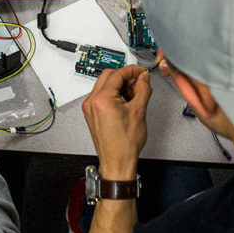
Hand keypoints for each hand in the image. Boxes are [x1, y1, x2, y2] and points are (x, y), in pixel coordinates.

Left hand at [81, 65, 150, 179]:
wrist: (117, 162)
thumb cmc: (124, 144)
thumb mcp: (139, 112)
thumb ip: (143, 89)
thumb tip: (144, 78)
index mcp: (101, 99)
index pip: (117, 74)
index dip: (132, 70)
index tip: (141, 72)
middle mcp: (92, 102)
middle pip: (108, 76)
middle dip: (125, 77)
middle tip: (139, 82)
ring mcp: (90, 108)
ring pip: (105, 85)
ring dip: (119, 85)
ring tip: (133, 96)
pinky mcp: (91, 113)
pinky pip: (102, 95)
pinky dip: (114, 94)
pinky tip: (125, 102)